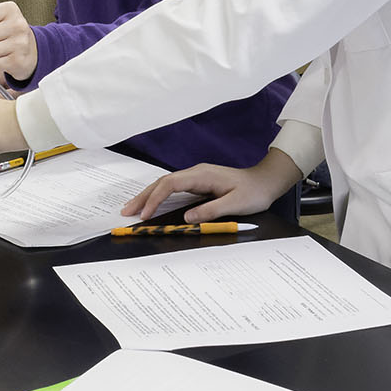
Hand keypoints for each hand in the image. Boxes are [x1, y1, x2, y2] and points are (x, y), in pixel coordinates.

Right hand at [120, 150, 303, 223]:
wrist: (265, 181)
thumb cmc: (253, 192)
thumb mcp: (234, 204)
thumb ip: (210, 210)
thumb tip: (188, 217)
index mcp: (202, 175)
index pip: (170, 185)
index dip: (155, 199)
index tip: (145, 214)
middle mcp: (195, 172)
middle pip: (162, 183)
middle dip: (143, 197)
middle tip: (126, 211)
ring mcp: (196, 177)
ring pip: (165, 184)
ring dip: (148, 196)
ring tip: (133, 208)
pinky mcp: (198, 183)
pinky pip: (172, 188)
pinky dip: (158, 196)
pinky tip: (152, 203)